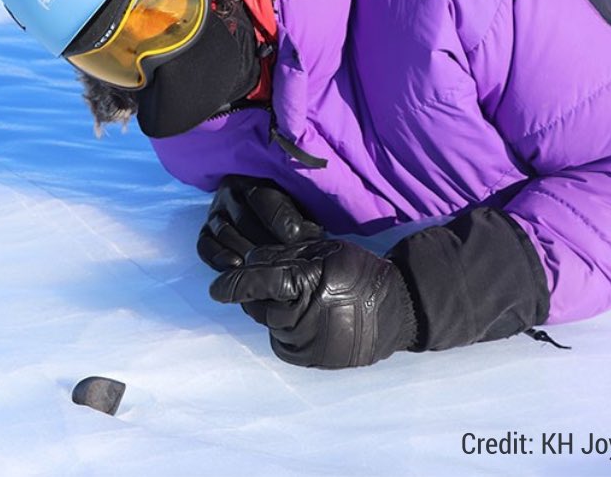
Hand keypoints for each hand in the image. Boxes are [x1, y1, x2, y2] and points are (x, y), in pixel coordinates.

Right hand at [197, 175, 322, 270]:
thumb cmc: (292, 209)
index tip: (297, 237)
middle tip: (284, 260)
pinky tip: (234, 267)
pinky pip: (205, 245)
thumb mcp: (301, 203)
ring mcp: (215, 213)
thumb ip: (305, 214)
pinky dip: (217, 257)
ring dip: (244, 252)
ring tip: (262, 268)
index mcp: (256, 177)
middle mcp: (230, 192)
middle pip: (244, 218)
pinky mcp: (206, 233)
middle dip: (265, 242)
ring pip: (224, 233)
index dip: (280, 217)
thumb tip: (312, 235)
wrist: (269, 215)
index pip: (263, 196)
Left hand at [209, 239, 416, 368]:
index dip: (234, 284)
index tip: (215, 289)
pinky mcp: (307, 360)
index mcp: (306, 285)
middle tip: (284, 285)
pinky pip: (281, 341)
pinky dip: (285, 329)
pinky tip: (307, 320)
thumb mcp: (325, 250)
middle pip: (258, 305)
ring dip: (274, 310)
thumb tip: (250, 261)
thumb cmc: (358, 274)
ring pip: (268, 323)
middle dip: (260, 294)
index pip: (258, 283)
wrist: (394, 312)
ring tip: (302, 302)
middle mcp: (301, 318)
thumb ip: (285, 254)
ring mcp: (304, 343)